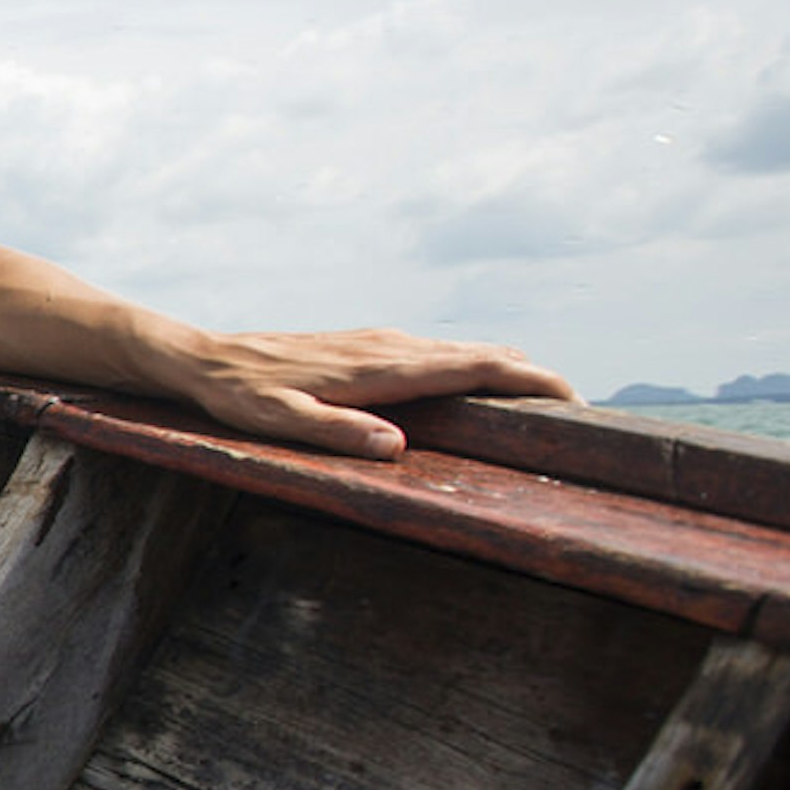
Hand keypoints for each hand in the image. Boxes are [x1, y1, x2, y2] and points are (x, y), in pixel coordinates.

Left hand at [170, 330, 574, 460]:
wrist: (208, 358)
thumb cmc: (241, 397)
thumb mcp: (280, 422)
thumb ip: (335, 432)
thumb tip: (396, 447)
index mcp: (381, 368)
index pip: (473, 368)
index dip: (527, 381)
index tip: (573, 398)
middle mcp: (390, 347)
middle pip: (482, 356)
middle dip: (533, 378)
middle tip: (581, 410)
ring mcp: (382, 341)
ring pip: (462, 351)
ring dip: (508, 370)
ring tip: (548, 399)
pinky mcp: (370, 345)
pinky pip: (438, 352)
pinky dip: (474, 364)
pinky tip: (484, 379)